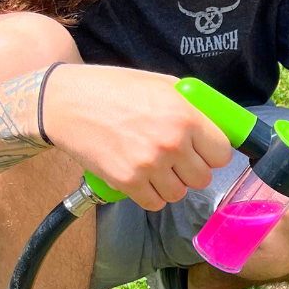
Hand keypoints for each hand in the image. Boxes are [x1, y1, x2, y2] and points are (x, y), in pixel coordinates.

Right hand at [41, 65, 232, 209]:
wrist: (65, 103)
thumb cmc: (113, 89)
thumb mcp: (161, 84)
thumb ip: (191, 107)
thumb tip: (215, 125)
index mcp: (186, 117)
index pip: (222, 155)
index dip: (213, 154)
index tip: (203, 152)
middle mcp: (172, 143)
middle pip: (203, 178)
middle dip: (191, 170)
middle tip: (175, 159)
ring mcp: (149, 165)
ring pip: (179, 193)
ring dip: (170, 184)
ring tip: (154, 167)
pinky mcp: (127, 181)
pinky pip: (155, 203)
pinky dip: (150, 195)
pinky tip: (141, 178)